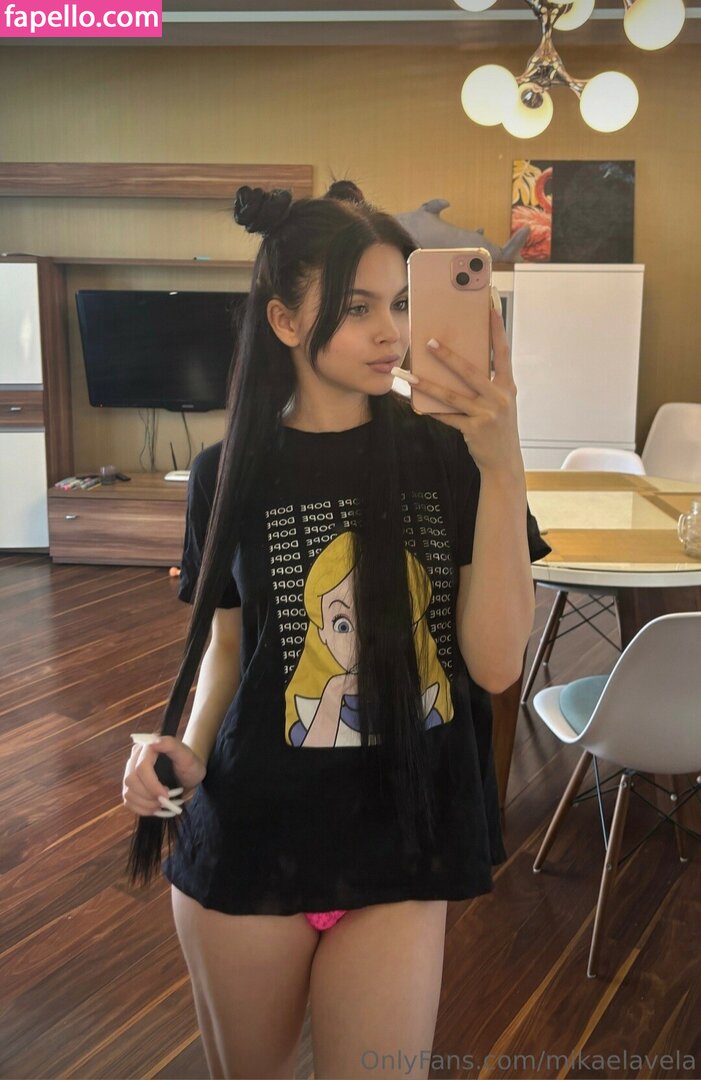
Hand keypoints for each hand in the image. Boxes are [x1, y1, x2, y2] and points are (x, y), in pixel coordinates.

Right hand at [122, 734, 205, 818]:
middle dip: (149, 795)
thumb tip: (154, 742)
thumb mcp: (186, 755)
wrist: (188, 774)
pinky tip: (155, 808)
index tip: (167, 795)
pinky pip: (128, 802)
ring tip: (163, 804)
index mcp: (146, 747)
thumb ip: (171, 745)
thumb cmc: (189, 764)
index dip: (152, 784)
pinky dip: (142, 809)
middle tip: (166, 800)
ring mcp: (130, 773)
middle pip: (131, 781)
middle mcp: (134, 759)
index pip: (141, 767)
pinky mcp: (130, 787)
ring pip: (128, 793)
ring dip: (146, 804)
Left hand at [415, 308, 522, 476]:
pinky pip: (448, 417)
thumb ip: (487, 384)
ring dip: (429, 384)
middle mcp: (500, 398)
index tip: (490, 309)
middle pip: (471, 372)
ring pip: (452, 396)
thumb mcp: (501, 402)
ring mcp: (487, 414)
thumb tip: (459, 363)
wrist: (505, 461)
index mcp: (508, 386)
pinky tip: (416, 403)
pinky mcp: (474, 430)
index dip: (497, 330)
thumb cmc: (499, 427)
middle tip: (430, 342)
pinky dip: (432, 410)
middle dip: (449, 356)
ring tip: (411, 375)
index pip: (503, 352)